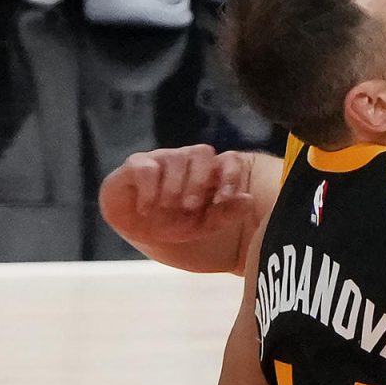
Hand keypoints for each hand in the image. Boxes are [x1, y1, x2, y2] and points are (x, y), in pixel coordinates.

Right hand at [100, 144, 256, 244]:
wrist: (139, 232)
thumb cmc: (175, 224)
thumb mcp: (202, 226)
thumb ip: (226, 214)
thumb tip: (248, 200)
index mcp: (209, 172)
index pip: (230, 160)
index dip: (231, 175)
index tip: (224, 198)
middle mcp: (187, 160)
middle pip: (202, 152)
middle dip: (198, 180)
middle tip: (190, 207)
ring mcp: (162, 158)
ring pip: (175, 158)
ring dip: (173, 188)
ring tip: (166, 209)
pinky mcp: (136, 164)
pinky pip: (146, 168)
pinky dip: (148, 191)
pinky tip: (146, 209)